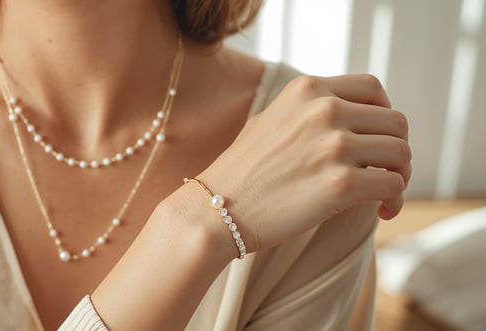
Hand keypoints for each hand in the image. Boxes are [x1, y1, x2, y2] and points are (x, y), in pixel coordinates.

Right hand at [199, 74, 410, 253]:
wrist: (216, 208)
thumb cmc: (240, 171)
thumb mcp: (270, 119)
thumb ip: (308, 109)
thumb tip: (347, 114)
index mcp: (308, 89)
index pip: (373, 88)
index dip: (383, 114)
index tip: (376, 138)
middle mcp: (324, 110)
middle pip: (395, 122)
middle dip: (395, 149)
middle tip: (383, 172)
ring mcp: (334, 146)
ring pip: (401, 153)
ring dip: (400, 176)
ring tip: (383, 194)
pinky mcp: (341, 184)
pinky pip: (393, 185)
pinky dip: (395, 200)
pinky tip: (382, 211)